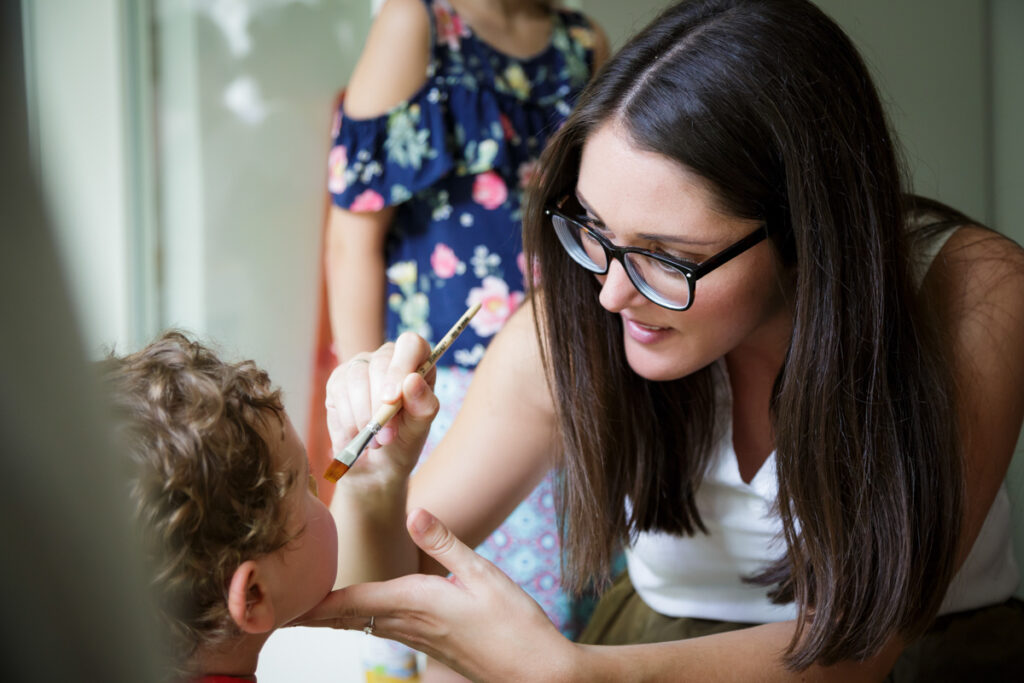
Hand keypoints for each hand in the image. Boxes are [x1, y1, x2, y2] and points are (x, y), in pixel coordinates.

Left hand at [297, 508, 577, 681]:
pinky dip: (360, 621)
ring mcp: (420, 638)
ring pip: (364, 625)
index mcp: (417, 603)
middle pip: (349, 617)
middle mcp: (411, 624)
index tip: (283, 603)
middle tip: (276, 611)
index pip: (353, 600)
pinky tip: (360, 617)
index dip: (316, 602)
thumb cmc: (515, 624)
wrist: (537, 673)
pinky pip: (383, 630)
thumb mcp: (484, 575)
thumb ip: (446, 543)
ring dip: (332, 618)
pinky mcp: (432, 644)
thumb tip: (415, 510)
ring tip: (304, 611)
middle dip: (312, 614)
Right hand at [325, 333, 439, 484]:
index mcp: (416, 361)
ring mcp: (360, 367)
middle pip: (380, 363)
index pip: (410, 344)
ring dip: (365, 416)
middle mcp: (386, 358)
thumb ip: (423, 404)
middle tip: (387, 436)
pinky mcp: (337, 381)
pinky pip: (339, 394)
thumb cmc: (404, 439)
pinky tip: (358, 436)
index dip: (401, 368)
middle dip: (381, 405)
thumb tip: (412, 380)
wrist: (377, 464)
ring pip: (357, 379)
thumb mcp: (420, 427)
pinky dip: (349, 421)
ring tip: (376, 441)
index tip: (393, 399)